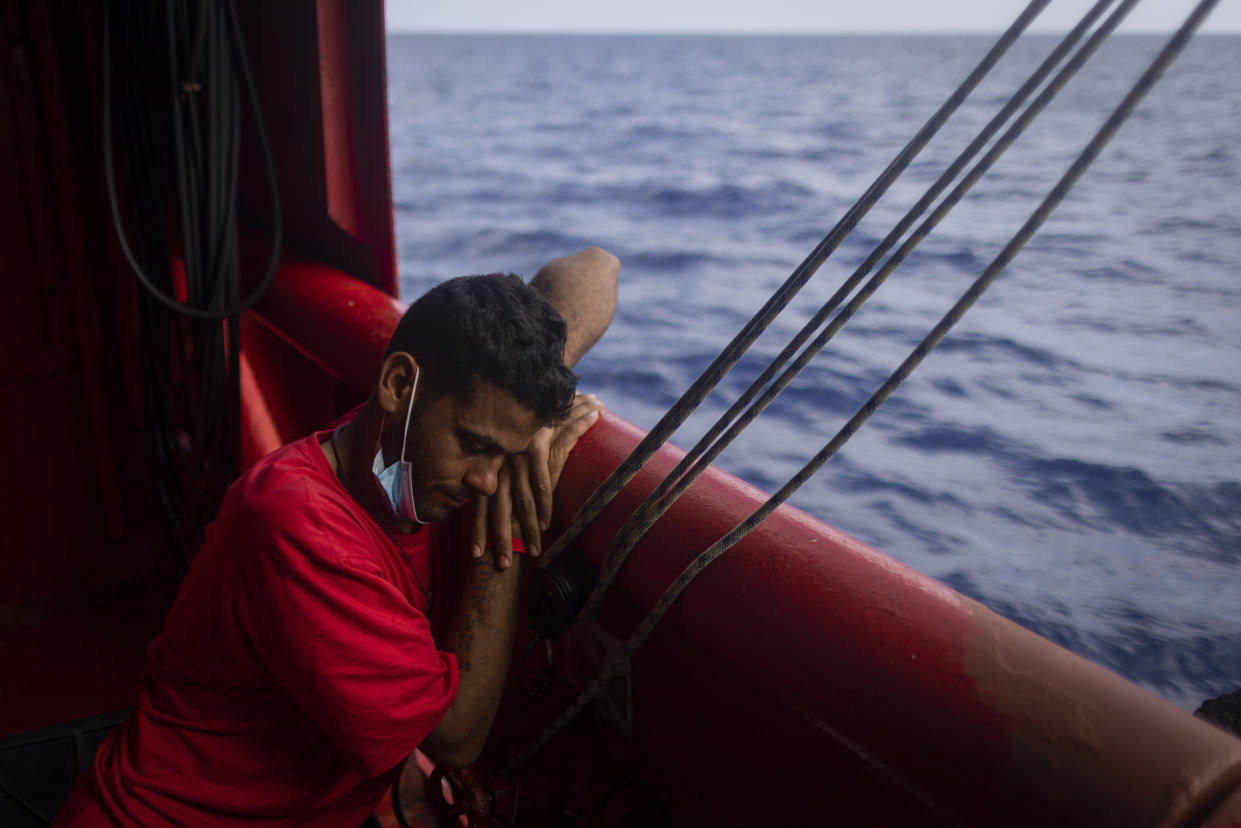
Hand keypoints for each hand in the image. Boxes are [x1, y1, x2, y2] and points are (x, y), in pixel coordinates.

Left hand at [471, 394, 602, 568]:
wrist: (530, 388)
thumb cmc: (519, 422)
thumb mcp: (501, 447)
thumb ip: (493, 470)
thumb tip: (485, 492)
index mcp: (488, 466)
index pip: (480, 505)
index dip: (478, 530)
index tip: (475, 554)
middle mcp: (498, 464)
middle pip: (497, 508)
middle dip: (499, 538)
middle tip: (500, 565)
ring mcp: (515, 457)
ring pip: (520, 501)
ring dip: (526, 529)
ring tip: (532, 551)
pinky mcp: (533, 449)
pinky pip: (539, 482)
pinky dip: (543, 504)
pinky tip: (546, 523)